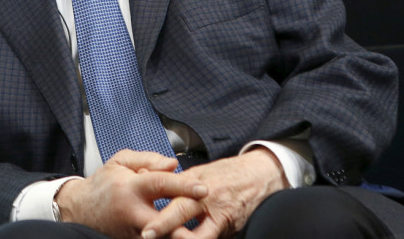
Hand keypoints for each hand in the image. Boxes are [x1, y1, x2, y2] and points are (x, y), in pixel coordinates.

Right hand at [56, 149, 208, 238]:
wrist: (80, 209)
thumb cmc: (104, 184)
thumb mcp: (121, 161)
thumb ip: (149, 160)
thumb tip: (174, 164)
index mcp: (130, 187)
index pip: (161, 184)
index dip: (184, 186)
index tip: (204, 189)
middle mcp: (132, 213)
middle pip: (164, 223)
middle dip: (185, 227)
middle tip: (206, 224)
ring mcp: (133, 232)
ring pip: (162, 237)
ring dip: (180, 234)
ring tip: (198, 230)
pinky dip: (170, 236)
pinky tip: (183, 231)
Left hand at [141, 148, 287, 238]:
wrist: (260, 175)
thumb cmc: (226, 174)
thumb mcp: (200, 172)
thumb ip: (174, 180)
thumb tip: (143, 173)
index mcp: (194, 181)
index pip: (172, 193)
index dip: (158, 209)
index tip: (144, 225)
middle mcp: (206, 196)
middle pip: (182, 211)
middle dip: (164, 226)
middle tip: (147, 235)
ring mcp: (219, 212)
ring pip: (199, 234)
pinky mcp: (230, 225)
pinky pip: (213, 238)